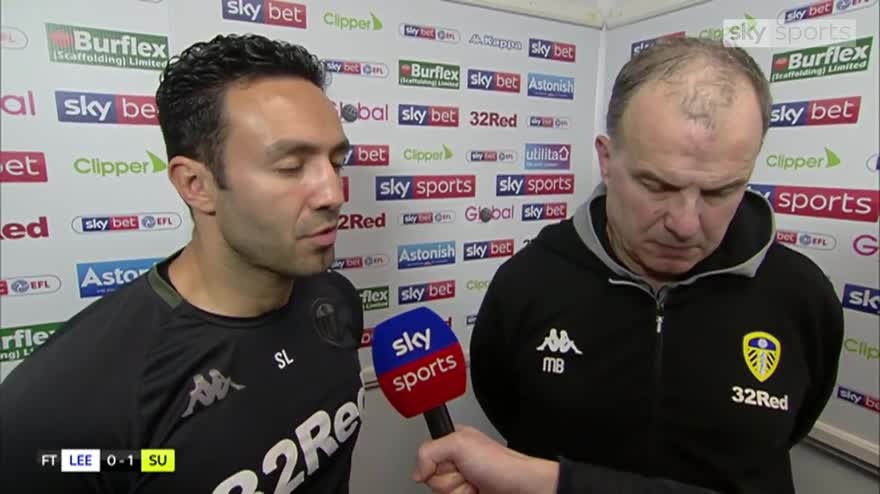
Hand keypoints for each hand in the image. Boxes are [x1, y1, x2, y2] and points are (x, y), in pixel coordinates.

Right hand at [412, 425, 559, 493]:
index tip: (449, 462)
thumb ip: (429, 451)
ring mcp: (461, 482)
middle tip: (467, 473)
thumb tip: (417, 472)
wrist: (522, 489)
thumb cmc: (501, 464)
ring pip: (440, 493)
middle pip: (431, 478)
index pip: (425, 455)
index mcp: (452, 442)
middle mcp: (455, 462)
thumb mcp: (459, 444)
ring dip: (458, 492)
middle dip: (449, 479)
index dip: (434, 462)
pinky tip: (476, 492)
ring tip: (475, 483)